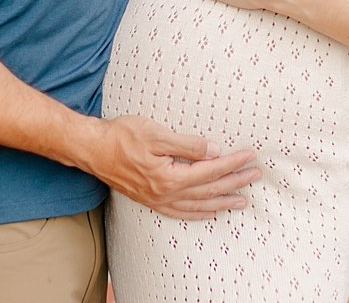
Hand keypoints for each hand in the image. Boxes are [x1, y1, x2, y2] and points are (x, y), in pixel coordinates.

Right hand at [87, 115, 259, 220]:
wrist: (93, 150)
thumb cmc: (122, 136)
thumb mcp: (156, 133)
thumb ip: (187, 145)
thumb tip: (214, 151)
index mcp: (169, 176)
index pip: (210, 170)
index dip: (232, 163)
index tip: (249, 156)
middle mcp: (165, 193)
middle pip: (209, 190)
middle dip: (234, 183)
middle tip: (255, 176)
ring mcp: (157, 200)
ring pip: (198, 205)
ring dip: (222, 202)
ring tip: (241, 200)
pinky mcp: (150, 200)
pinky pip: (180, 213)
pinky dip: (198, 213)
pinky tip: (209, 212)